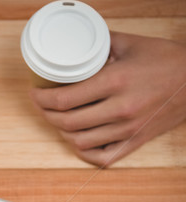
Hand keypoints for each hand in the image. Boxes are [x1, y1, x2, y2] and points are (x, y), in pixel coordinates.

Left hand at [29, 32, 185, 165]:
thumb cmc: (166, 61)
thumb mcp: (131, 44)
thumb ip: (100, 45)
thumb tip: (74, 48)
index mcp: (116, 82)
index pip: (65, 99)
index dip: (42, 99)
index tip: (35, 94)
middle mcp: (120, 109)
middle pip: (67, 122)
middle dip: (46, 115)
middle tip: (42, 106)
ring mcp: (127, 129)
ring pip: (79, 141)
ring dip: (62, 132)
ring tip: (58, 121)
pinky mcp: (134, 142)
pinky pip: (101, 157)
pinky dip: (84, 151)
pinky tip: (79, 140)